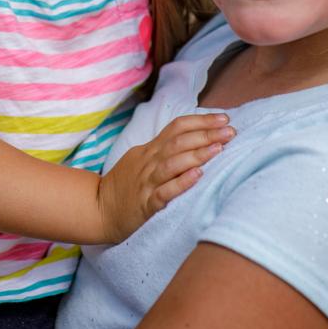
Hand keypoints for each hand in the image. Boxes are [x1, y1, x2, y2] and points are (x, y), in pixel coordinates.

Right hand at [96, 113, 233, 242]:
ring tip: (219, 148)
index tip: (224, 119)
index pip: (177, 127)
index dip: (201, 121)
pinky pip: (165, 192)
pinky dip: (182, 182)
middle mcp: (149, 162)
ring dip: (197, 154)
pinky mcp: (145, 204)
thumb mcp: (142, 159)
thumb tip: (196, 138)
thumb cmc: (125, 185)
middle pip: (179, 142)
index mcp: (150, 150)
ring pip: (172, 164)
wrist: (97, 209)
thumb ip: (165, 149)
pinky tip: (198, 175)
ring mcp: (146, 182)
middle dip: (206, 134)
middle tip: (230, 131)